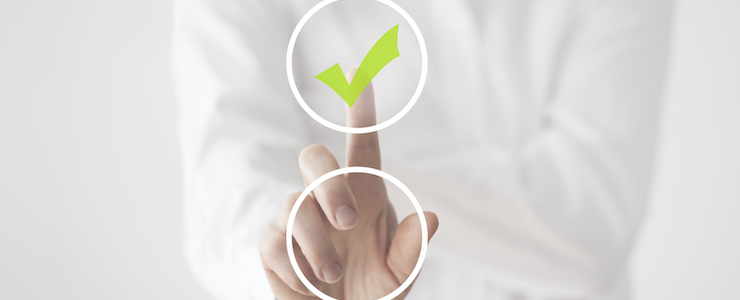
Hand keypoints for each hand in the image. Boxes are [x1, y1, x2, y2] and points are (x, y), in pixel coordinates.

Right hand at [259, 71, 438, 298]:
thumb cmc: (370, 291)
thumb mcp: (398, 278)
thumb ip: (411, 251)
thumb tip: (430, 218)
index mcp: (366, 196)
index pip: (362, 146)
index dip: (359, 111)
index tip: (359, 74)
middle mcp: (329, 198)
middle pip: (314, 160)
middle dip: (330, 186)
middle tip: (349, 222)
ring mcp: (296, 218)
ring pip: (293, 206)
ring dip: (316, 245)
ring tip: (333, 277)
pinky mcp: (272, 243)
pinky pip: (274, 243)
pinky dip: (295, 269)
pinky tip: (310, 286)